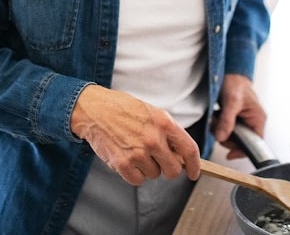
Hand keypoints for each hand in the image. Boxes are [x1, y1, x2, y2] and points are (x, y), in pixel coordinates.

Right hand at [71, 85, 200, 185]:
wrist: (94, 110)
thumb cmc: (122, 109)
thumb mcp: (151, 112)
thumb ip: (168, 132)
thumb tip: (181, 154)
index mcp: (164, 123)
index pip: (189, 150)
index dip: (195, 165)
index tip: (195, 172)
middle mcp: (153, 139)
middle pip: (173, 170)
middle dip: (167, 168)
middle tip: (157, 159)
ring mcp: (138, 152)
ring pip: (154, 175)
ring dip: (147, 168)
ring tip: (135, 151)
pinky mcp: (123, 164)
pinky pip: (137, 180)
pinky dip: (133, 174)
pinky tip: (127, 158)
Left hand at [211, 74, 266, 160]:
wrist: (230, 71)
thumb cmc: (236, 82)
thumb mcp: (231, 101)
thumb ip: (227, 120)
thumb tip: (221, 138)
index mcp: (258, 119)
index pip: (255, 144)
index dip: (242, 150)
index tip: (230, 153)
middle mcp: (252, 122)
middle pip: (241, 142)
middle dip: (227, 137)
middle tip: (217, 128)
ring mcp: (243, 121)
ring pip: (232, 136)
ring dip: (221, 130)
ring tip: (215, 119)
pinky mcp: (234, 118)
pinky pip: (227, 129)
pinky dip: (219, 125)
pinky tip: (216, 117)